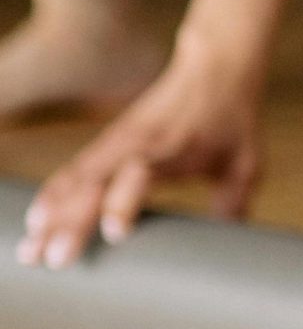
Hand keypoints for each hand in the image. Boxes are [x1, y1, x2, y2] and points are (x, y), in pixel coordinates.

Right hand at [19, 50, 263, 264]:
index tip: (114, 233)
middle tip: (52, 260)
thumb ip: (235, 204)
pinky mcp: (107, 142)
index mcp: (173, 148)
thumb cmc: (232, 121)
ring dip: (51, 215)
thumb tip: (228, 251)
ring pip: (75, 180)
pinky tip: (35, 222)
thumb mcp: (245, 163)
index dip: (124, 201)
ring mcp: (116, 142)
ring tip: (31, 251)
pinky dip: (52, 196)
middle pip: (94, 183)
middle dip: (71, 222)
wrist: (214, 69)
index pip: (140, 173)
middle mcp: (136, 145)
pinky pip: (72, 171)